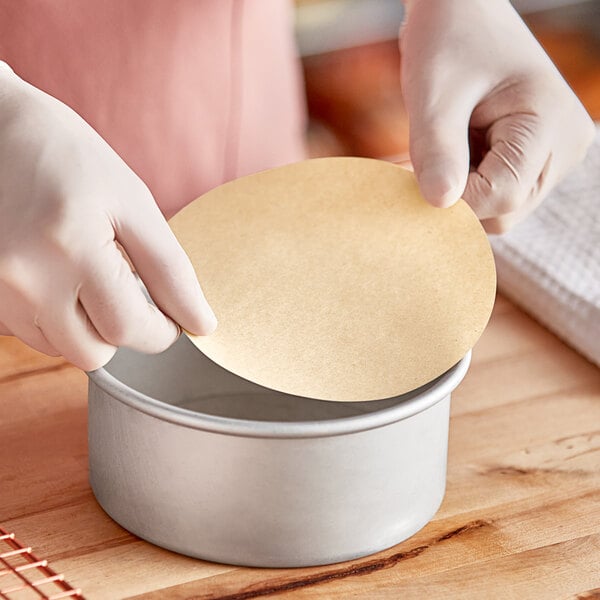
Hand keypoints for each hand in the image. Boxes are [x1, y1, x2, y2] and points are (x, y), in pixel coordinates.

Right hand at [0, 65, 215, 369]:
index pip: (129, 327)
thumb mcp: (132, 201)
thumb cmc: (70, 158)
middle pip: (92, 353)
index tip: (173, 321)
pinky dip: (54, 318)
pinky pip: (30, 333)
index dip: (161, 332)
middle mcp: (24, 276)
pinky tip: (58, 278)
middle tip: (131, 295)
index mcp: (70, 246)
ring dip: (87, 327)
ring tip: (89, 278)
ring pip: (60, 348)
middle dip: (124, 331)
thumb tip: (201, 323)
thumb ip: (169, 268)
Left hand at [400, 0, 594, 232]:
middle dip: (456, 198)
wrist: (460, 10)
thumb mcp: (435, 95)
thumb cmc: (448, 39)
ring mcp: (551, 154)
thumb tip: (438, 205)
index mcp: (551, 124)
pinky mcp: (533, 157)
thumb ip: (436, 151)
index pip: (502, 196)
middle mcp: (563, 146)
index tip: (412, 181)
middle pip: (504, 210)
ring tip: (443, 147)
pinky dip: (465, 184)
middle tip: (421, 163)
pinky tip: (452, 153)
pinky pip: (496, 192)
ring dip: (459, 192)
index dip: (453, 200)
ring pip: (499, 208)